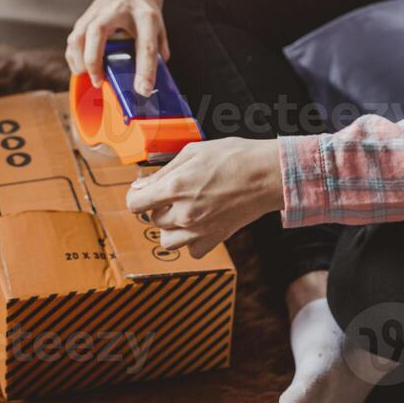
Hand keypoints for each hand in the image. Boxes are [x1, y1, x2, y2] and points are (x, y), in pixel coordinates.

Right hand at [67, 0, 185, 94]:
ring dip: (80, 60)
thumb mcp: (159, 26)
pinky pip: (73, 38)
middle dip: (94, 60)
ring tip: (89, 76)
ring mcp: (98, 11)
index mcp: (145, 15)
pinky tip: (81, 68)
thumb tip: (148, 81)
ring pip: (79, 34)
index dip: (145, 70)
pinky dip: (74, 57)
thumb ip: (157, 51)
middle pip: (98, 31)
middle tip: (99, 81)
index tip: (144, 91)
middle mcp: (118, 10)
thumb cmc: (144, 9)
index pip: (146, 44)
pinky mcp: (86, 16)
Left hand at [125, 138, 285, 257]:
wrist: (267, 174)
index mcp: (176, 187)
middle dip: (158, 207)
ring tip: (184, 211)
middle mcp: (184, 212)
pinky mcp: (216, 239)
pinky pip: (192, 251)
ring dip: (170, 228)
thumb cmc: (234, 157)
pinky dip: (191, 241)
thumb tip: (141, 185)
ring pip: (167, 241)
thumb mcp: (194, 151)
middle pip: (152, 221)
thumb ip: (164, 170)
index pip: (136, 204)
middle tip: (174, 194)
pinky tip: (199, 224)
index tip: (144, 191)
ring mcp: (200, 229)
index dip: (137, 196)